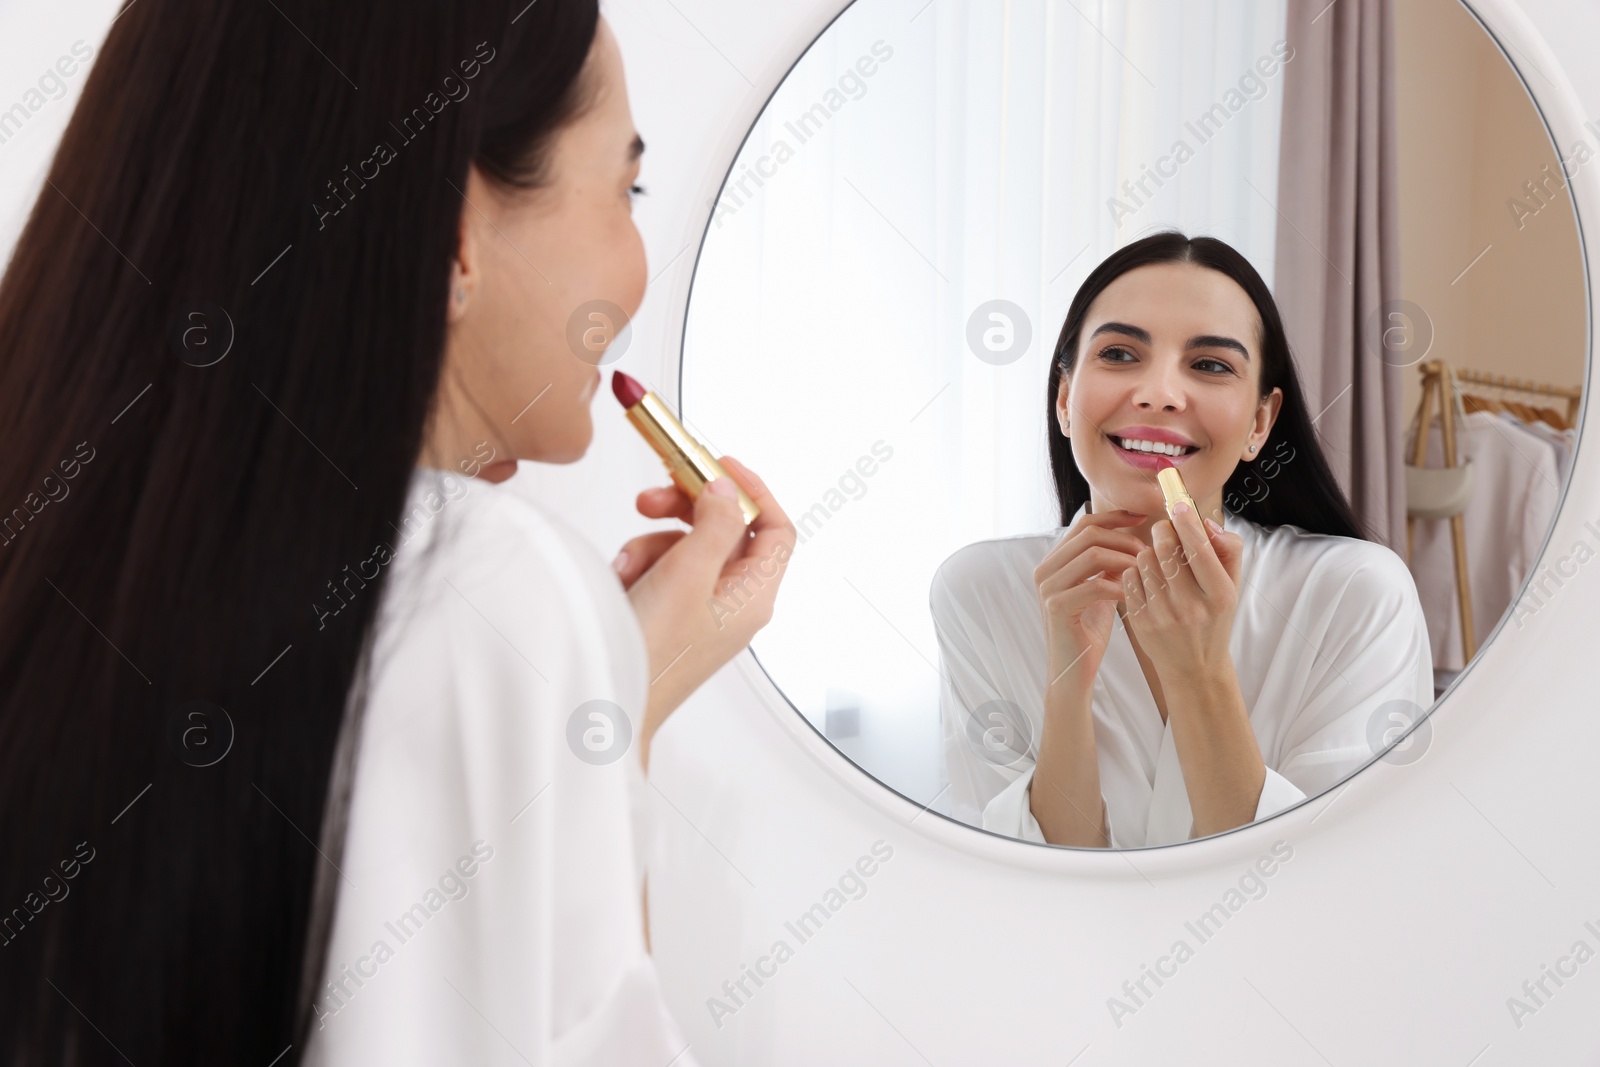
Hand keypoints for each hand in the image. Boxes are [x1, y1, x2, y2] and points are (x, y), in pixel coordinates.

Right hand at [618, 457, 795, 764]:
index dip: (752, 490)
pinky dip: (640, 567)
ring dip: (653, 542)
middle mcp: (734, 604)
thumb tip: (727, 490)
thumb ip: (713, 524)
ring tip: (628, 566)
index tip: (718, 463)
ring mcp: (702, 612)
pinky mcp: (670, 617)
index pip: (776, 529)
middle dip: (686, 508)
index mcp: (754, 596)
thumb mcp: (687, 574)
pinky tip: (622, 582)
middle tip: (652, 496)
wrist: (606, 708)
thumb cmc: (651, 656)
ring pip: (686, 547)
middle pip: (725, 531)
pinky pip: (661, 571)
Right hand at [1034, 508, 1145, 686]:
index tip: (1142, 518)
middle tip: (1149, 553)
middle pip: (1088, 534)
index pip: (1084, 523)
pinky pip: (1095, 585)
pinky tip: (1135, 596)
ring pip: (1092, 555)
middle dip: (1125, 539)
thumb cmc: (1089, 628)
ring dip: (1125, 560)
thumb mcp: (1098, 587)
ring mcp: (1048, 587)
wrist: (1073, 668)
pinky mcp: (1056, 606)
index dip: (1115, 517)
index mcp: (1054, 561)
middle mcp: (1045, 569)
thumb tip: (1133, 535)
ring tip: (1145, 572)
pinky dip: (1120, 587)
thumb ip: (1106, 562)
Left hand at [1121, 503, 1243, 679]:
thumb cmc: (1214, 619)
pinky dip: (1136, 571)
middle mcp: (1191, 607)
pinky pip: (1129, 577)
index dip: (1187, 523)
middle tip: (1165, 529)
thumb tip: (1205, 522)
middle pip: (1166, 549)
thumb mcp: (1232, 589)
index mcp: (1220, 595)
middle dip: (1163, 531)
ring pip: (1144, 560)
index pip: (1199, 550)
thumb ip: (1228, 551)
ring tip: (1160, 561)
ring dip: (1149, 552)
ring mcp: (1163, 615)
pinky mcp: (1140, 621)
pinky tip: (1148, 580)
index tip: (1179, 505)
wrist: (1194, 667)